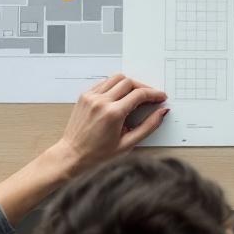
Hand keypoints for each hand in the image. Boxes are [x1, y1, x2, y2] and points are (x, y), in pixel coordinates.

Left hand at [0, 75, 167, 226]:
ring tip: (135, 95)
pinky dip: (115, 86)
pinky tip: (119, 96)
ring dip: (129, 83)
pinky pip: (104, 82)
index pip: (139, 94)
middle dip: (143, 87)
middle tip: (150, 96)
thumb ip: (148, 126)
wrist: (72, 155)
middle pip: (129, 82)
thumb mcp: (128, 144)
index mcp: (113, 114)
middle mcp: (101, 101)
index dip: (154, 94)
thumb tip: (162, 112)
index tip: (160, 97)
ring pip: (116, 78)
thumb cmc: (97, 155)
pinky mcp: (85, 96)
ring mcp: (91, 97)